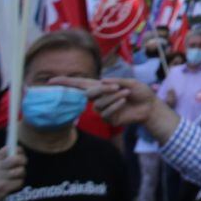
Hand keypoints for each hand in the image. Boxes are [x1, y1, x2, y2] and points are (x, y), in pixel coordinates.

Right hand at [0, 146, 25, 200]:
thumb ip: (3, 161)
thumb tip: (19, 152)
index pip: (6, 150)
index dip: (18, 150)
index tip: (21, 153)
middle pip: (15, 159)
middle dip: (23, 160)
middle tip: (22, 165)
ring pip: (20, 171)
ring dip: (21, 175)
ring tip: (14, 179)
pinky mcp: (2, 189)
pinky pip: (19, 182)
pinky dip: (18, 184)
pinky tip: (11, 187)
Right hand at [51, 77, 180, 143]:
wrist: (150, 106)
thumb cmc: (140, 92)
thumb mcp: (129, 83)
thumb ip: (115, 82)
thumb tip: (101, 81)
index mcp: (101, 87)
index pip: (79, 84)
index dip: (65, 82)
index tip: (50, 81)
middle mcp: (99, 98)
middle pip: (88, 93)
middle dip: (102, 90)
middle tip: (118, 87)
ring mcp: (102, 109)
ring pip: (99, 103)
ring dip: (113, 97)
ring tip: (126, 94)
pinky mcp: (108, 119)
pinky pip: (105, 112)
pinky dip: (115, 105)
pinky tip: (124, 101)